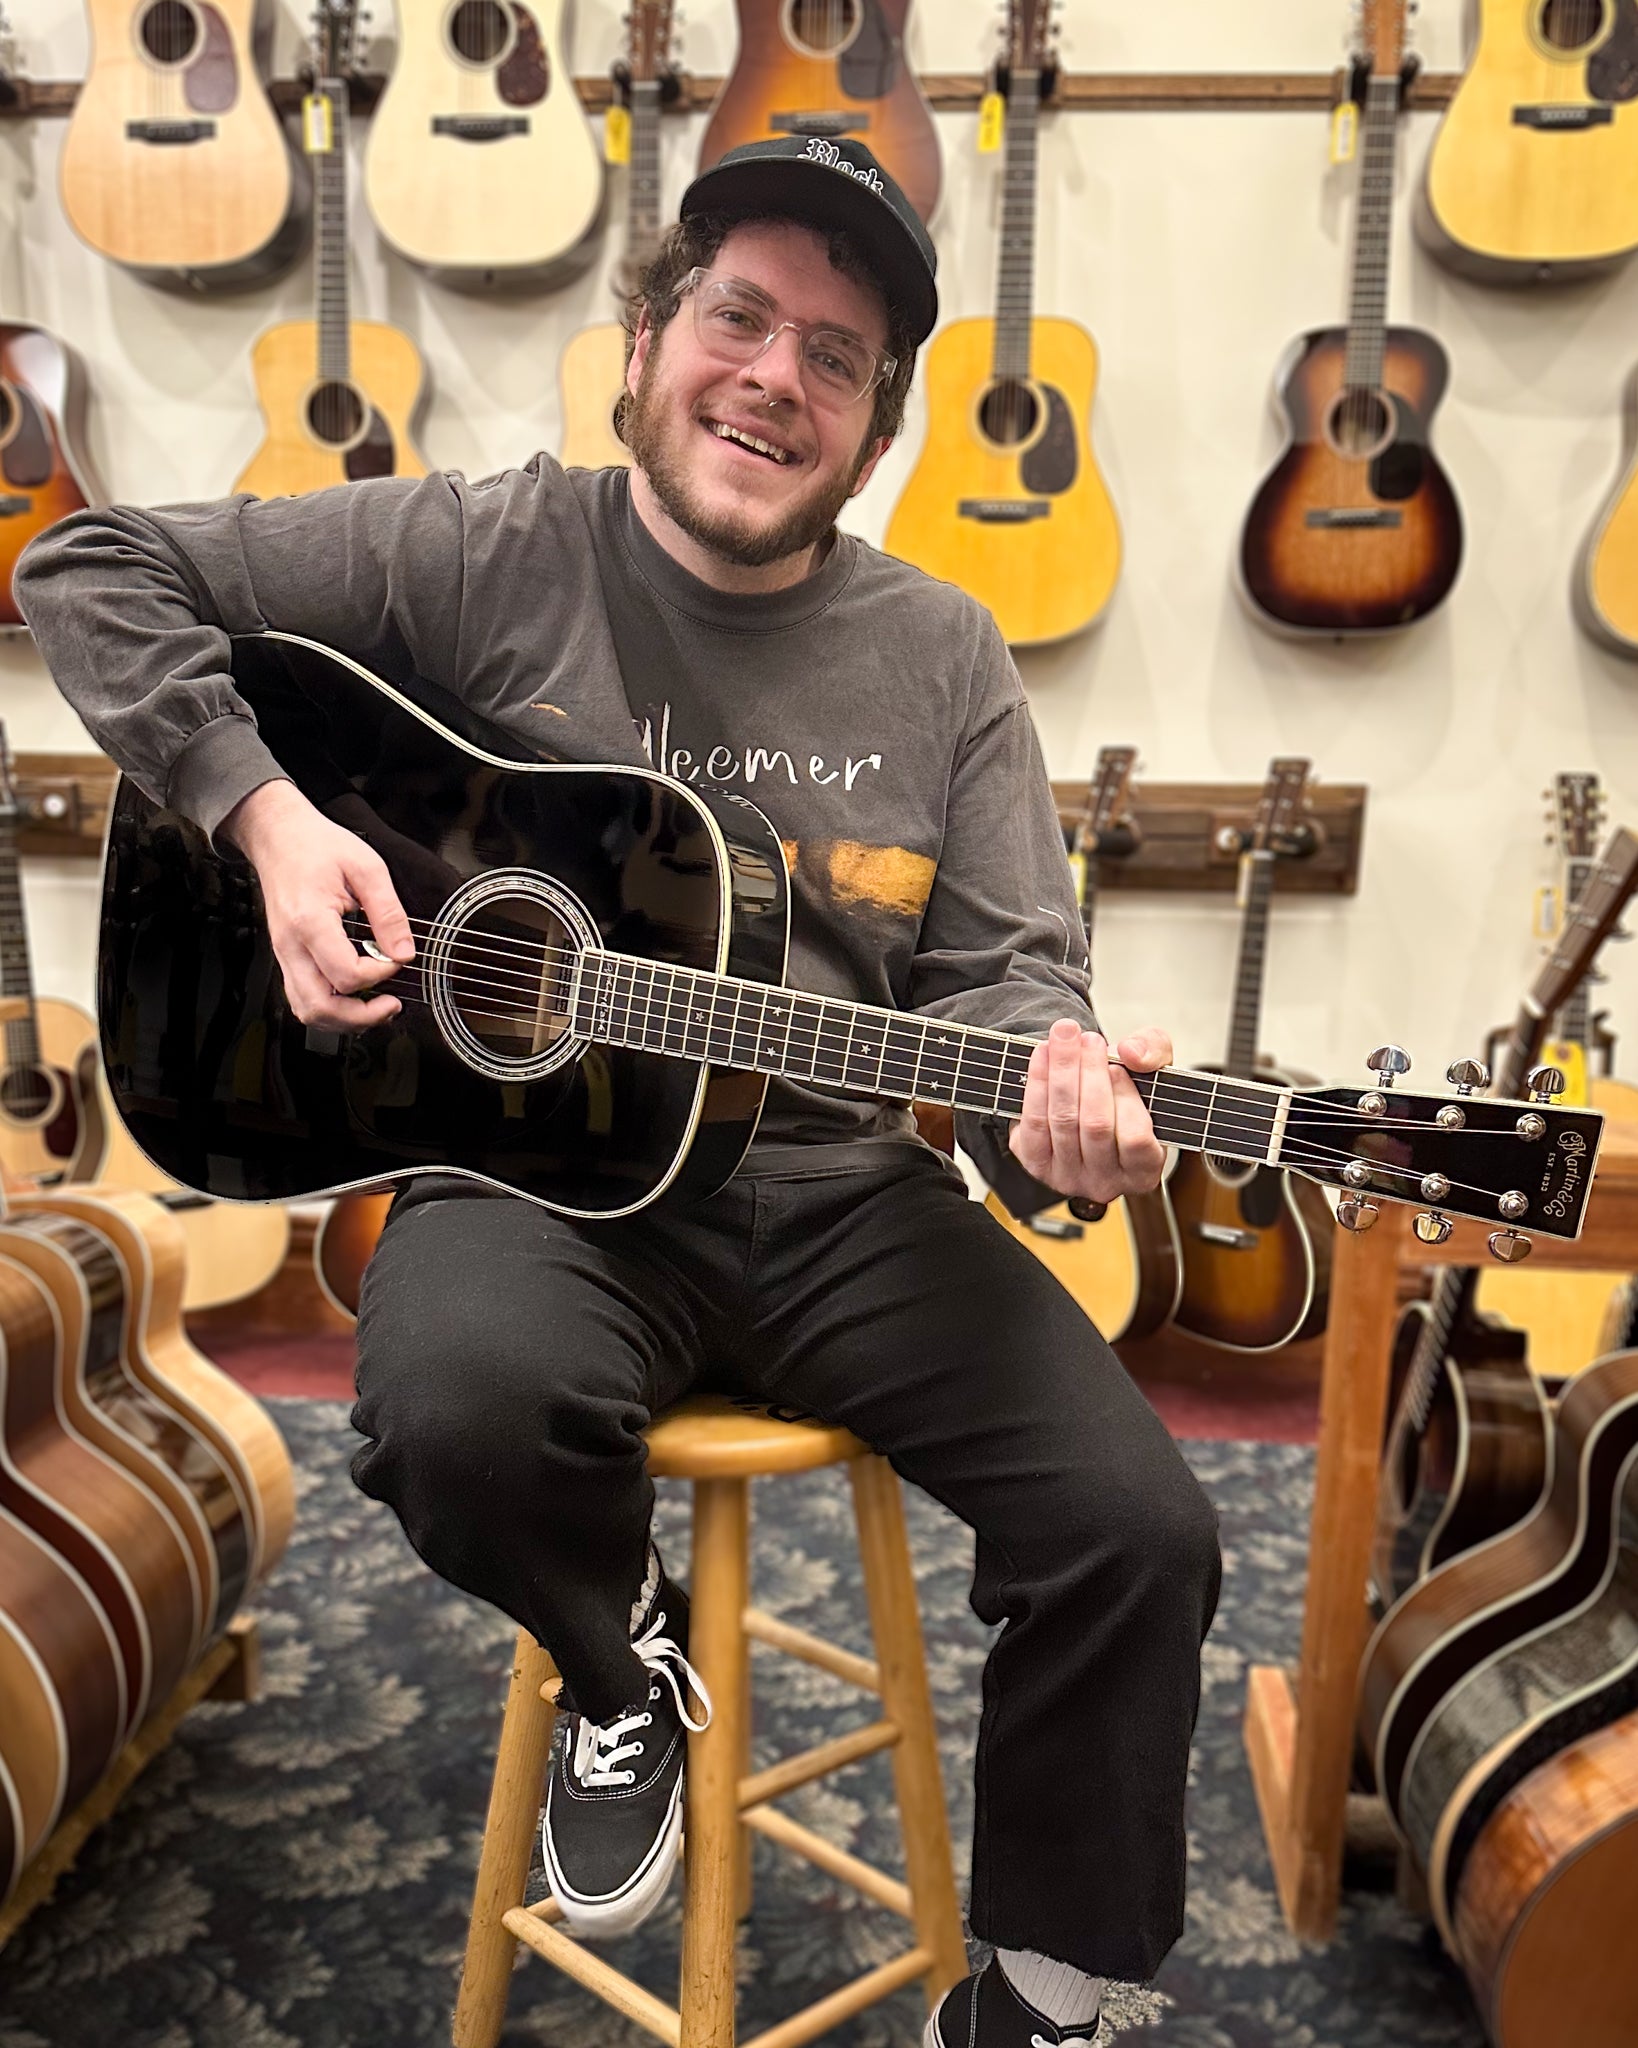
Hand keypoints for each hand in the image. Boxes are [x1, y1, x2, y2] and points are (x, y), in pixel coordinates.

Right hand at [220, 779, 413, 1029]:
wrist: (278, 835)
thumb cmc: (316, 846)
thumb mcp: (367, 868)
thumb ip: (388, 913)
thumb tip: (404, 952)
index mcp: (310, 921)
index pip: (346, 975)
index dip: (380, 974)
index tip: (397, 958)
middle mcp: (290, 944)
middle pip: (320, 1006)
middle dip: (361, 1017)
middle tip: (391, 1006)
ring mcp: (284, 953)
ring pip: (306, 1010)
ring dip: (344, 1020)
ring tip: (376, 1008)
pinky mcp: (286, 956)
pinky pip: (302, 997)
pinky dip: (330, 1008)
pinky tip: (354, 998)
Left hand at [1008, 1020, 1171, 1204]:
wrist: (1089, 1104)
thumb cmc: (1128, 1094)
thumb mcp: (1154, 1069)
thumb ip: (1155, 1053)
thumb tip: (1131, 1052)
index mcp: (1143, 1171)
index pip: (1135, 1139)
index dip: (1124, 1099)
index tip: (1117, 1067)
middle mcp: (1106, 1183)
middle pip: (1095, 1126)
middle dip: (1089, 1074)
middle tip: (1088, 1038)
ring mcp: (1068, 1177)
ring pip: (1062, 1120)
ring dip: (1061, 1071)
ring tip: (1065, 1036)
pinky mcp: (1036, 1164)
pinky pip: (1033, 1121)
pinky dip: (1036, 1083)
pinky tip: (1043, 1055)